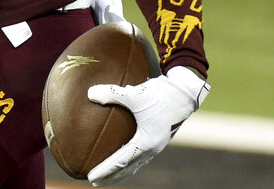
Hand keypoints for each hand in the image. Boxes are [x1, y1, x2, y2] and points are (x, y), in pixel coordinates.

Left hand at [86, 66, 209, 185]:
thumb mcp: (134, 93)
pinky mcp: (157, 138)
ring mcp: (156, 144)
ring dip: (120, 170)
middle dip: (111, 176)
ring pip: (135, 163)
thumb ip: (112, 93)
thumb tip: (89, 94)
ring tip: (107, 174)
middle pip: (128, 168)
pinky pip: (140, 154)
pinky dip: (128, 159)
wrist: (184, 93)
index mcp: (146, 142)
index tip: (91, 177)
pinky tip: (121, 154)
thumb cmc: (159, 94)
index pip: (121, 162)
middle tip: (94, 182)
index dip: (105, 170)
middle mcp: (152, 148)